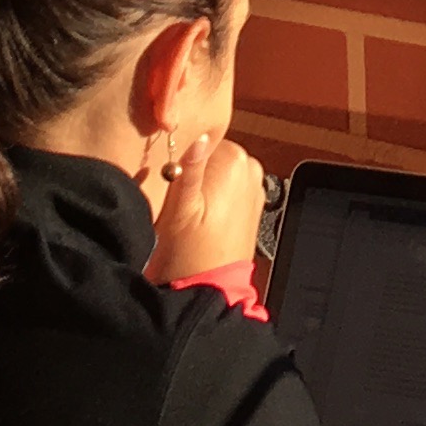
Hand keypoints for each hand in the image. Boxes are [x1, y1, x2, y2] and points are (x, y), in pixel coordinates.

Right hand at [147, 136, 265, 286]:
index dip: (180, 158)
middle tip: (178, 202)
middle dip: (194, 173)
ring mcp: (255, 187)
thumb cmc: (189, 253)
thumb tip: (197, 135)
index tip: (169, 182)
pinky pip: (229, 188)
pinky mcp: (253, 204)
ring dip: (203, 186)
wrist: (210, 289)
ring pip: (219, 171)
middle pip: (212, 154)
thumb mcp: (180, 208)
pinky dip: (215, 197)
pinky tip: (204, 218)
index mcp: (235, 159)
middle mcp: (251, 168)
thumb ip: (188, 168)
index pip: (201, 138)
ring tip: (190, 213)